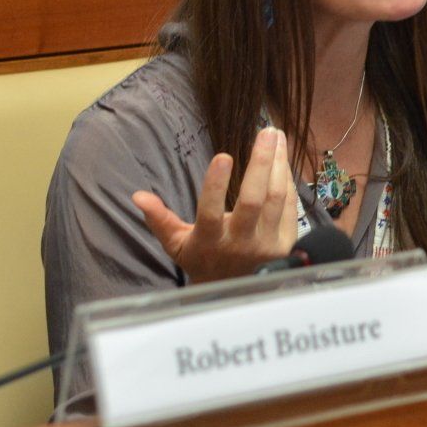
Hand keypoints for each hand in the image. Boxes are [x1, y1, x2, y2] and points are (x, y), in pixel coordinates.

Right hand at [133, 126, 297, 284]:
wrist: (234, 294)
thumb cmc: (201, 259)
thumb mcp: (176, 244)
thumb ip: (159, 219)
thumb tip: (137, 196)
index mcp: (210, 241)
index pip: (211, 212)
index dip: (216, 185)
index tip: (222, 156)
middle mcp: (241, 242)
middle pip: (254, 200)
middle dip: (261, 163)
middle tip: (266, 132)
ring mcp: (267, 243)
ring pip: (276, 198)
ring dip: (278, 164)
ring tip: (276, 136)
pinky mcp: (286, 242)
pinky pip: (288, 204)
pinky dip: (286, 179)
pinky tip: (282, 157)